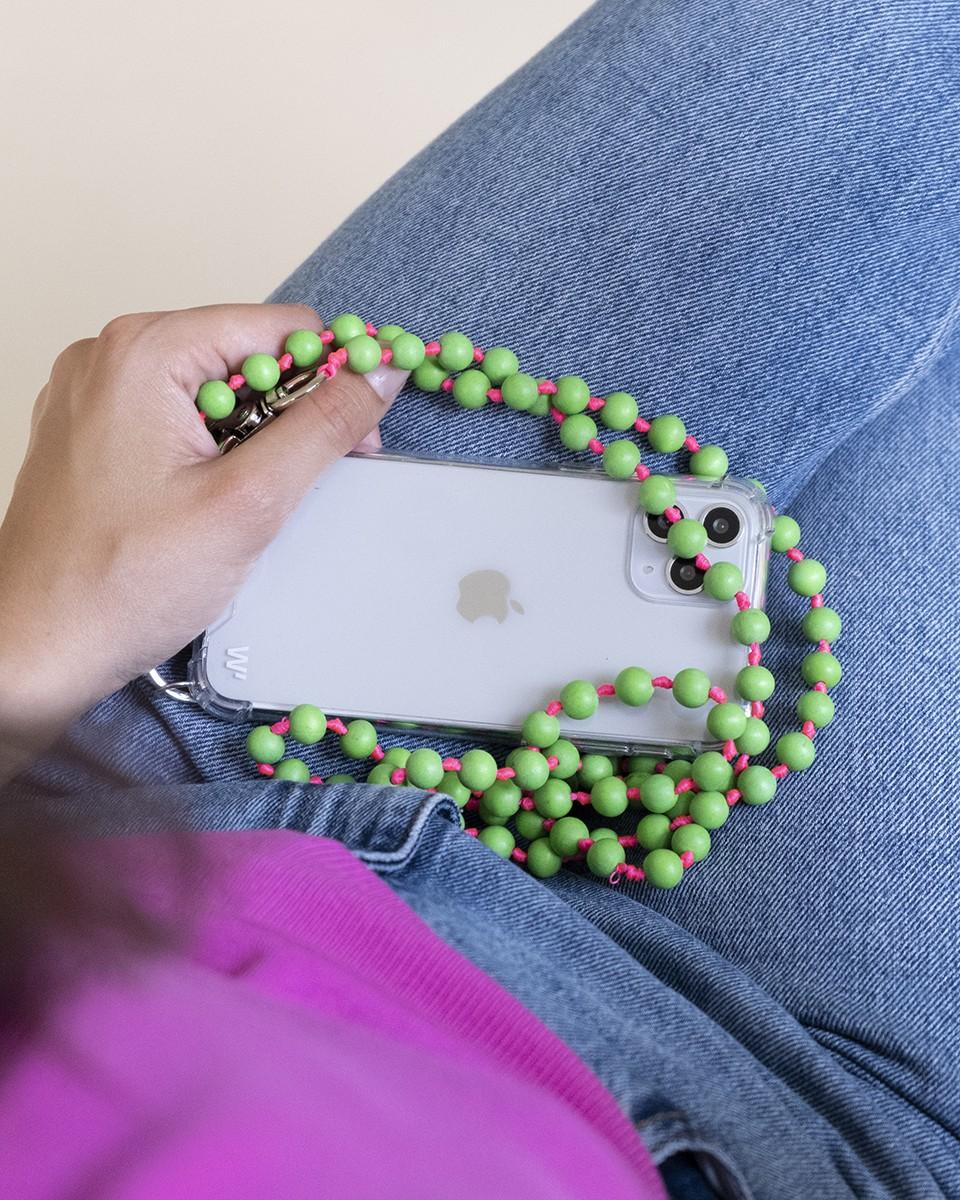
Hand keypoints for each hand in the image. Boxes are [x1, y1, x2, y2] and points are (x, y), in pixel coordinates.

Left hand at [0, 304, 407, 769]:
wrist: (36, 650)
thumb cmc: (122, 585)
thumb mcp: (249, 503)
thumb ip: (323, 429)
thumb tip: (378, 375)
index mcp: (145, 352)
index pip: (280, 328)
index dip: (334, 377)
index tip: (356, 435)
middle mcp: (110, 356)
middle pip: (244, 353)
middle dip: (292, 411)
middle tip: (305, 481)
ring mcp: (94, 393)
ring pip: (213, 388)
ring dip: (254, 437)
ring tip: (246, 502)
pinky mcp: (90, 431)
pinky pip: (176, 416)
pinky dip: (212, 449)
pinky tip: (209, 500)